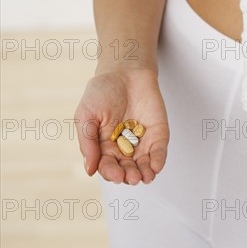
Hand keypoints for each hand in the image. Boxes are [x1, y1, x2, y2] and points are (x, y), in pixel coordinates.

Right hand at [74, 68, 168, 184]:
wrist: (124, 70)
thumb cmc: (101, 91)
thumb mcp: (86, 114)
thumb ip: (87, 141)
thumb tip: (89, 170)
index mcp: (104, 146)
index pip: (107, 166)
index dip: (111, 172)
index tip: (115, 174)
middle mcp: (123, 148)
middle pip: (127, 169)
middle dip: (129, 175)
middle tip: (132, 177)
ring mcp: (141, 141)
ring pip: (144, 165)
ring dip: (145, 173)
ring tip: (144, 177)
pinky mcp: (157, 133)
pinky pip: (159, 151)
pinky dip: (158, 160)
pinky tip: (156, 167)